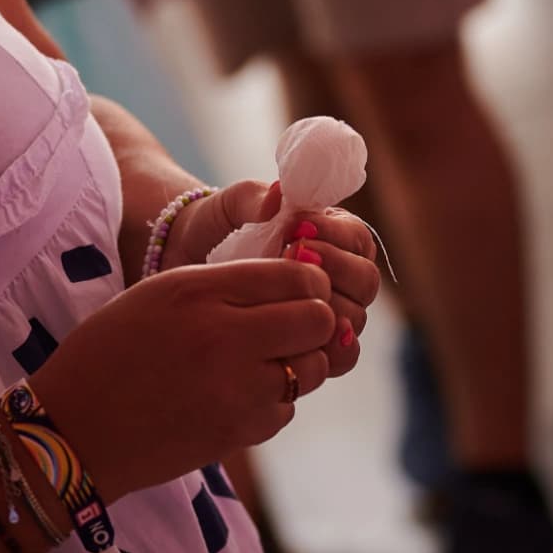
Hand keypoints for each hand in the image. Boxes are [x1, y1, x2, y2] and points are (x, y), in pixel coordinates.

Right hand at [31, 258, 336, 500]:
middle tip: (290, 326)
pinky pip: (286, 409)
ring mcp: (237, 390)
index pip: (298, 276)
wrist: (75, 431)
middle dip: (315, 320)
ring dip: (297, 363)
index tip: (299, 288)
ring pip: (312, 369)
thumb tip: (299, 285)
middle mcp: (226, 337)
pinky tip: (234, 396)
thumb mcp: (159, 294)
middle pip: (318, 321)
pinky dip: (271, 401)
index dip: (309, 280)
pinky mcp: (240, 433)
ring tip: (259, 362)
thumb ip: (227, 285)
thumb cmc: (111, 352)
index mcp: (200, 292)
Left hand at [163, 188, 375, 378]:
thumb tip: (278, 195)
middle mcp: (338, 276)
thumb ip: (251, 197)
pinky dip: (329, 350)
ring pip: (356, 318)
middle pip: (365, 280)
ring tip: (288, 297)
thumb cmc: (215, 229)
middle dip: (335, 271)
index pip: (358, 238)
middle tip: (293, 259)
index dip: (336, 236)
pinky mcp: (313, 346)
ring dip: (328, 308)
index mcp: (332, 236)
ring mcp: (329, 313)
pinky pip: (340, 357)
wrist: (186, 267)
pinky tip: (305, 341)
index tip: (296, 228)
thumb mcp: (228, 206)